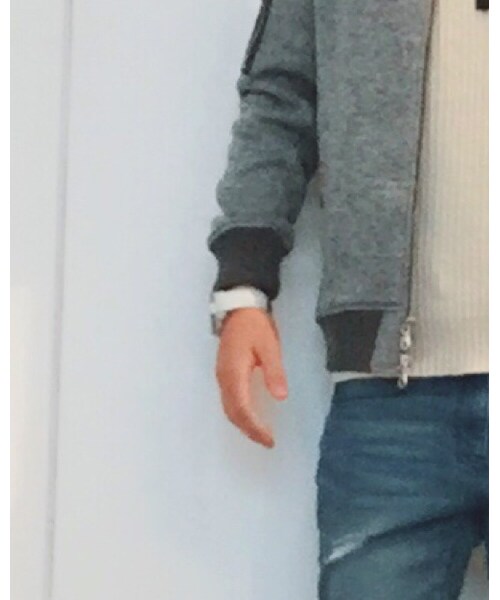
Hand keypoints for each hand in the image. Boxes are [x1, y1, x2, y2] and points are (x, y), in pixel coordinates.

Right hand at [215, 307, 287, 447]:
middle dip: (248, 430)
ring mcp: (221, 375)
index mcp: (234, 373)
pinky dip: (239, 412)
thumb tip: (280, 397)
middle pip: (232, 412)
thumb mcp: (269, 346)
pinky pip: (228, 399)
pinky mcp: (224, 372)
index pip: (242, 408)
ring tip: (260, 433)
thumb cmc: (255, 325)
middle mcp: (224, 378)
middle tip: (267, 441)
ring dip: (243, 423)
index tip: (269, 439)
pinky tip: (251, 415)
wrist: (239, 307)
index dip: (254, 427)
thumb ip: (274, 372)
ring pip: (228, 407)